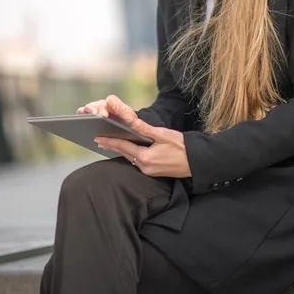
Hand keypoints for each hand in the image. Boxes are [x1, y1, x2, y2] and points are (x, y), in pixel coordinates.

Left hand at [77, 95, 191, 178]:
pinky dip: (130, 154)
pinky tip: (127, 150)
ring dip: (120, 150)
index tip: (97, 137)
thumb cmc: (182, 146)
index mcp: (145, 157)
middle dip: (111, 146)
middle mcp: (144, 167)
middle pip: (124, 154)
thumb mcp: (163, 134)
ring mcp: (148, 171)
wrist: (196, 162)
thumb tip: (130, 122)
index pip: (123, 147)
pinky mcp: (153, 172)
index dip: (109, 141)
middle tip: (98, 140)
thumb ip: (145, 129)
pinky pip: (137, 162)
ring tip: (109, 144)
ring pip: (130, 158)